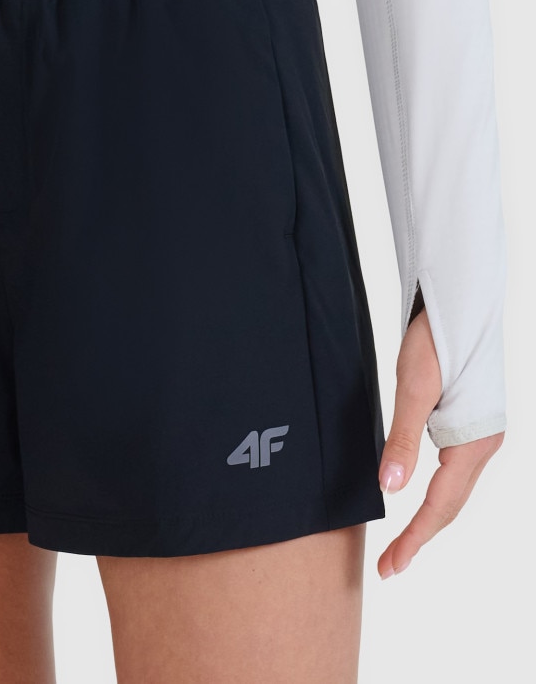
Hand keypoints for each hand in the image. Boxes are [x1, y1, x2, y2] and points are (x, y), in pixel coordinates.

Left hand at [377, 306, 504, 578]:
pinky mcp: (472, 425)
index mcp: (472, 442)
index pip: (439, 505)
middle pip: (450, 505)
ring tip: (403, 543)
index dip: (414, 539)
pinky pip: (456, 473)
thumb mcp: (413, 390)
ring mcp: (481, 436)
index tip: (390, 567)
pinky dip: (436, 495)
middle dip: (420, 537)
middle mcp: (483, 445)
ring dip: (429, 519)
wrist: (456, 304)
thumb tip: (390, 489)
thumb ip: (403, 440)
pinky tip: (421, 499)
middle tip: (390, 566)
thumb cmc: (435, 340)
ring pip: (454, 491)